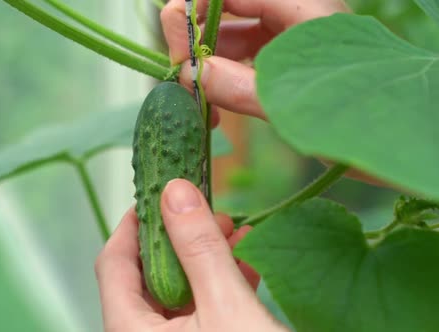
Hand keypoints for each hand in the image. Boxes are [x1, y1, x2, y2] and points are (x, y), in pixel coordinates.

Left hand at [95, 179, 287, 330]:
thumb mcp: (227, 308)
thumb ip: (198, 249)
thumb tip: (173, 191)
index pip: (113, 265)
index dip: (132, 224)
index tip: (156, 192)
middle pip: (145, 277)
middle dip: (177, 238)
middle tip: (207, 210)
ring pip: (176, 293)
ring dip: (203, 259)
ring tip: (233, 230)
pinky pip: (199, 313)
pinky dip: (218, 285)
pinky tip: (246, 263)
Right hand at [161, 0, 350, 119]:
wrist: (400, 140)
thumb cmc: (361, 118)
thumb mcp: (295, 106)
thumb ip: (241, 88)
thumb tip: (192, 73)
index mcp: (302, 8)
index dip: (195, 8)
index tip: (180, 44)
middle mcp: (291, 16)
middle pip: (225, 9)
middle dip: (195, 39)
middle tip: (181, 74)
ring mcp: (286, 41)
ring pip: (229, 38)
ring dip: (205, 65)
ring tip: (195, 100)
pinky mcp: (283, 65)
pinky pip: (241, 62)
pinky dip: (221, 81)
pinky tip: (213, 108)